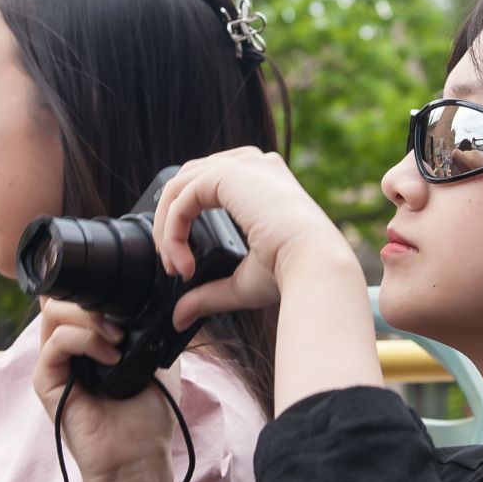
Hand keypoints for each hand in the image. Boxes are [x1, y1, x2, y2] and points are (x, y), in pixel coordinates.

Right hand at [31, 300, 178, 481]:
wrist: (139, 459)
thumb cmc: (149, 416)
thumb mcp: (156, 359)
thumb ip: (145, 327)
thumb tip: (147, 295)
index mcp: (89, 343)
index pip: (75, 299)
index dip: (93, 287)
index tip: (124, 293)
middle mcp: (68, 351)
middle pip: (60, 300)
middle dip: (91, 299)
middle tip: (121, 322)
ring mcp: (54, 366)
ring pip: (53, 314)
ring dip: (89, 318)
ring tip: (118, 340)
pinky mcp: (45, 383)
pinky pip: (55, 344)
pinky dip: (85, 340)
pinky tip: (111, 357)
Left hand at [151, 148, 352, 329]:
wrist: (315, 265)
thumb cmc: (294, 273)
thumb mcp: (242, 282)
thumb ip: (209, 292)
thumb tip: (181, 316)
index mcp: (265, 181)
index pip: (209, 184)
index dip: (185, 220)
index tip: (184, 265)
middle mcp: (255, 166)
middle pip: (189, 180)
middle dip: (171, 223)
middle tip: (172, 264)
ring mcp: (244, 165)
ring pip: (180, 185)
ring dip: (167, 228)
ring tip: (174, 264)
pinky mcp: (230, 174)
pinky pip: (183, 195)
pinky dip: (173, 230)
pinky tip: (182, 260)